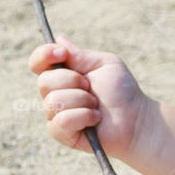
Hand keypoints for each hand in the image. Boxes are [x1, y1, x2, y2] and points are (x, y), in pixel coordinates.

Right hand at [28, 37, 149, 161]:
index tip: (61, 54)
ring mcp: (56, 114)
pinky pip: (61, 121)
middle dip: (72, 81)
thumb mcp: (105, 64)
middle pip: (44, 81)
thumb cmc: (123, 91)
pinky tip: (95, 118)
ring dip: (81, 100)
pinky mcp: (62, 133)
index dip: (44, 55)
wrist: (136, 119)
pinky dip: (83, 116)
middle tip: (91, 86)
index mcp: (63, 74)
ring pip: (53, 101)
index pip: (38, 63)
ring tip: (96, 106)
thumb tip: (58, 40)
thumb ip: (81, 55)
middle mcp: (55, 93)